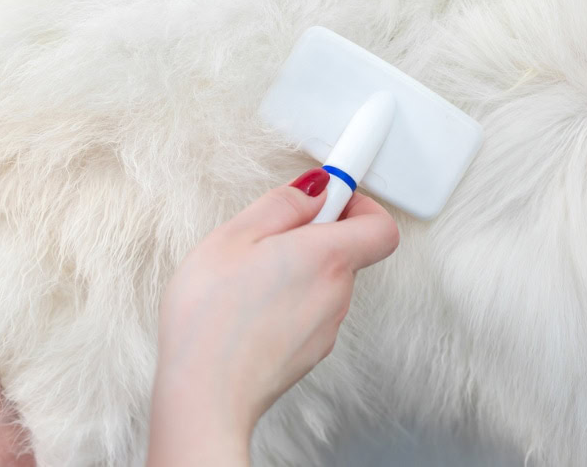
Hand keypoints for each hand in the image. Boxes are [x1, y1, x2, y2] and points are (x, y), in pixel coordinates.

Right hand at [147, 168, 398, 465]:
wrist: (205, 396)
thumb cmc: (211, 318)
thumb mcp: (233, 237)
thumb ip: (283, 204)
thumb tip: (317, 189)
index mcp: (327, 258)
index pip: (381, 226)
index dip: (360, 205)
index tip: (329, 196)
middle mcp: (338, 294)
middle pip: (348, 250)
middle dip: (315, 235)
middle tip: (271, 236)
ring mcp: (327, 327)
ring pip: (326, 281)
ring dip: (299, 268)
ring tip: (250, 277)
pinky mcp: (311, 352)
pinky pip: (311, 309)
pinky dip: (291, 299)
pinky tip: (251, 308)